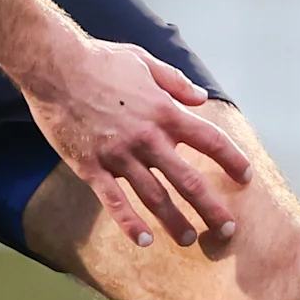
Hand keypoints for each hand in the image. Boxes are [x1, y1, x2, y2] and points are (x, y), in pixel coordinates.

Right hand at [21, 33, 251, 250]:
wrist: (54, 66)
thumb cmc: (99, 59)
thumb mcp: (144, 60)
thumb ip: (175, 82)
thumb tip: (200, 98)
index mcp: (164, 111)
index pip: (210, 141)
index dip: (232, 160)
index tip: (246, 177)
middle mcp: (147, 138)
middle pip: (188, 180)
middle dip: (211, 207)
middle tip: (227, 229)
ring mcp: (119, 155)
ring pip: (155, 197)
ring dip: (175, 221)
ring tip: (189, 239)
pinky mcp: (91, 167)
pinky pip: (114, 201)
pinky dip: (130, 223)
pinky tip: (144, 240)